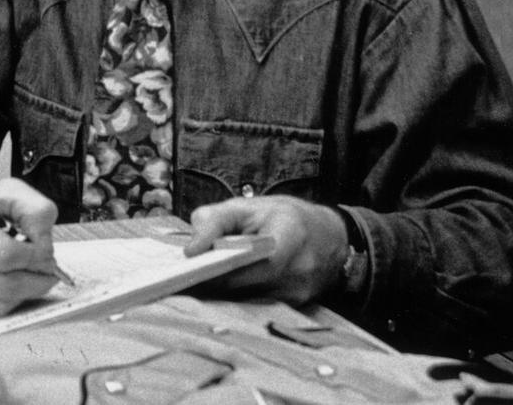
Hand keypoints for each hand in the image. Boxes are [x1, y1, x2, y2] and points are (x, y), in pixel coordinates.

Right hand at [0, 181, 63, 316]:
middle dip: (37, 278)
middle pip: (7, 285)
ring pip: (1, 304)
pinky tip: (8, 283)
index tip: (44, 250)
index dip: (36, 256)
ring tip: (29, 274)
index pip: (7, 254)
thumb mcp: (6, 192)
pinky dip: (8, 300)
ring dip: (26, 292)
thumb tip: (44, 249)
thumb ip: (35, 211)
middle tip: (46, 268)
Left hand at [184, 196, 347, 303]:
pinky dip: (238, 297)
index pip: (249, 259)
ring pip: (249, 298)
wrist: (331, 238)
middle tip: (180, 280)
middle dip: (212, 282)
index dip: (218, 267)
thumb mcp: (248, 206)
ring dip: (222, 293)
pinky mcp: (297, 306)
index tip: (190, 269)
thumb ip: (215, 220)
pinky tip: (220, 290)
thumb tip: (191, 249)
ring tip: (193, 284)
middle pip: (245, 284)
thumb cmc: (285, 217)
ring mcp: (300, 291)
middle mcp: (299, 268)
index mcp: (289, 235)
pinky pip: (258, 305)